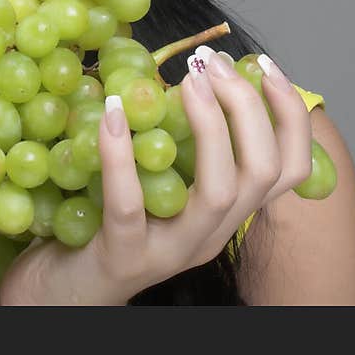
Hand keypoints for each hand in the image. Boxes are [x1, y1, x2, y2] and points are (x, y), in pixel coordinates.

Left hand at [0, 48, 312, 304]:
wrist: (65, 289)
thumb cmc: (110, 222)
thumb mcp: (157, 179)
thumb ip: (176, 141)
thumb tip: (185, 70)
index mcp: (226, 213)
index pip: (287, 169)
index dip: (288, 115)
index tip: (265, 64)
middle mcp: (211, 234)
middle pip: (261, 173)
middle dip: (247, 109)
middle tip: (212, 65)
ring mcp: (171, 250)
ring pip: (218, 192)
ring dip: (209, 127)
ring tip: (187, 81)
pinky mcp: (124, 256)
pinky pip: (129, 204)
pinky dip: (122, 154)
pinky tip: (114, 112)